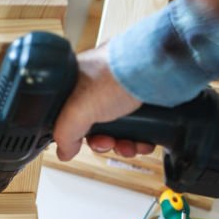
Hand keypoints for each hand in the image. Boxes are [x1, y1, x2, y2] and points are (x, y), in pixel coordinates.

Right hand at [52, 45, 155, 160]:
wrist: (154, 67)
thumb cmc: (114, 76)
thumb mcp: (77, 110)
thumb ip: (64, 133)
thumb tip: (64, 152)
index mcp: (76, 83)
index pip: (69, 116)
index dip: (76, 135)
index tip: (82, 143)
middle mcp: (98, 87)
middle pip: (95, 126)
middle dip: (103, 142)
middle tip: (108, 143)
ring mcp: (121, 93)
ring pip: (118, 129)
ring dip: (123, 145)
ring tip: (129, 147)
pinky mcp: (142, 100)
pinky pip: (138, 127)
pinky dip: (140, 139)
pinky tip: (143, 143)